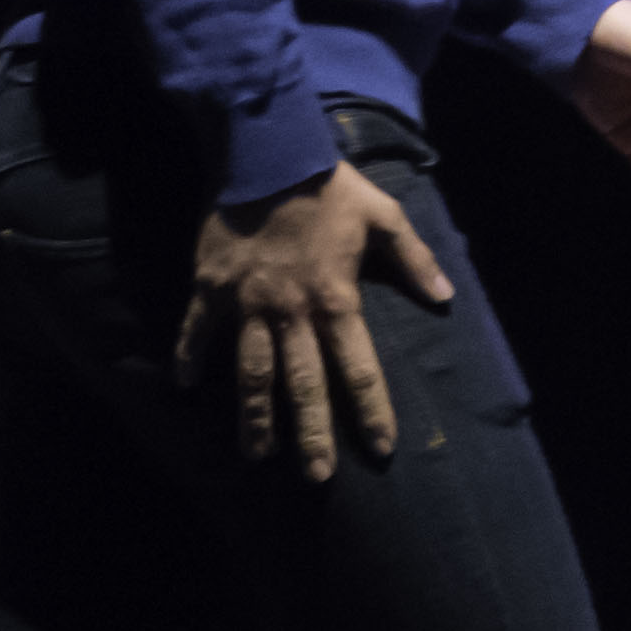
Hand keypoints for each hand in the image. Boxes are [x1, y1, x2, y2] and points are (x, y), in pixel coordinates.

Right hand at [176, 160, 451, 479]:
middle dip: (311, 433)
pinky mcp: (211, 288)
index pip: (359, 368)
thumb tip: (445, 298)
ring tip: (256, 456)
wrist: (267, 154)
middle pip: (302, 385)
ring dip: (255, 417)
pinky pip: (197, 331)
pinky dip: (190, 357)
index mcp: (335, 299)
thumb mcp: (385, 216)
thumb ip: (415, 259)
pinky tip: (185, 386)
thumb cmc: (331, 188)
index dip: (371, 410)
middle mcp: (291, 312)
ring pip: (251, 373)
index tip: (380, 448)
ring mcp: (246, 304)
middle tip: (317, 476)